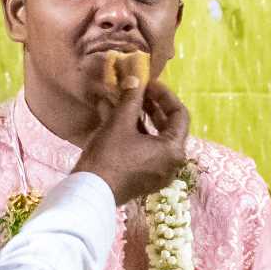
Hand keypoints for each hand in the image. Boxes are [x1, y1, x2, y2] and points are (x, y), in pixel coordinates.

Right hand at [73, 78, 188, 205]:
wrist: (91, 192)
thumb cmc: (109, 156)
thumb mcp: (120, 123)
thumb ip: (131, 98)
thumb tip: (135, 78)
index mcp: (173, 150)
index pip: (179, 114)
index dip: (164, 94)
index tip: (148, 83)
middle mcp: (172, 163)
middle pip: (170, 127)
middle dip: (153, 106)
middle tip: (139, 91)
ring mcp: (160, 173)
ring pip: (157, 139)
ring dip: (143, 119)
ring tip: (127, 102)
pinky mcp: (146, 179)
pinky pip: (148, 151)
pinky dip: (138, 135)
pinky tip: (120, 120)